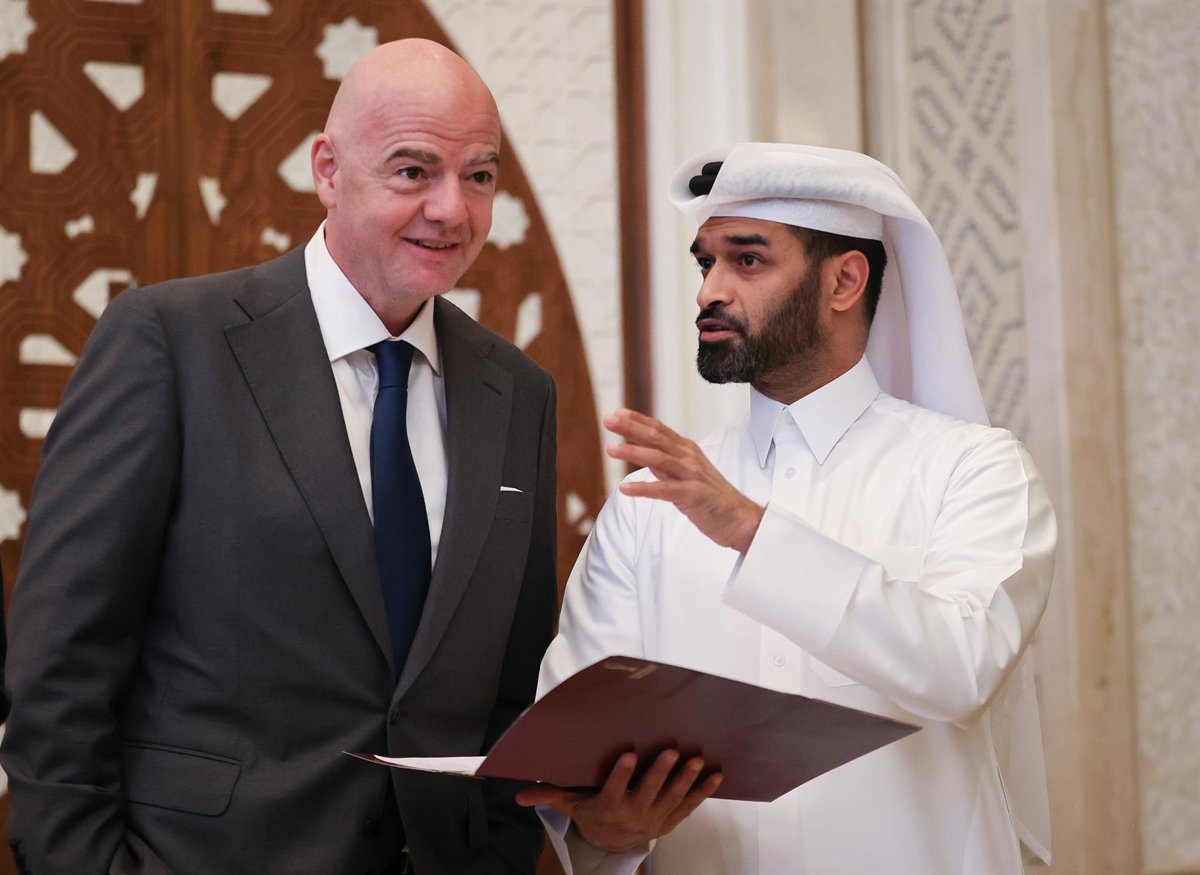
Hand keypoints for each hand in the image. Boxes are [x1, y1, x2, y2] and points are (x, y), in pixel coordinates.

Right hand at [515, 750, 721, 852]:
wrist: (613, 844)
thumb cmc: (592, 815)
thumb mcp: (570, 806)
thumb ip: (549, 796)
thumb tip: (519, 796)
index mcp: (608, 807)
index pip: (614, 789)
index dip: (622, 773)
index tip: (628, 753)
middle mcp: (633, 814)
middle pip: (648, 792)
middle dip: (660, 772)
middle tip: (670, 751)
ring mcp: (654, 819)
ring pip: (672, 798)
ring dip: (685, 779)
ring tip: (696, 760)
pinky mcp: (670, 820)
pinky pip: (689, 806)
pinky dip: (703, 791)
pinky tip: (715, 775)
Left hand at [604, 408, 763, 552]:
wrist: (741, 519)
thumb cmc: (713, 498)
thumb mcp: (688, 474)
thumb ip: (666, 464)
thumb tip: (644, 455)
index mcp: (687, 451)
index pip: (659, 429)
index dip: (637, 420)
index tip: (616, 413)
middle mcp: (689, 458)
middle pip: (656, 438)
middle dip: (631, 428)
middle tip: (608, 420)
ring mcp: (692, 476)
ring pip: (659, 459)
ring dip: (633, 452)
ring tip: (610, 449)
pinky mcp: (693, 496)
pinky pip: (664, 491)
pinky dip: (643, 488)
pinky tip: (624, 488)